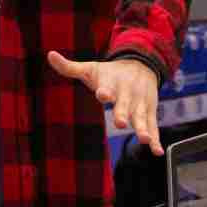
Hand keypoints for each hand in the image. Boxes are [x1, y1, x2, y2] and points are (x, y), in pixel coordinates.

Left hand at [47, 53, 163, 153]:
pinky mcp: (149, 112)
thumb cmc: (110, 72)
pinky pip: (153, 127)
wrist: (141, 65)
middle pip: (125, 104)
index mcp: (111, 82)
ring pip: (141, 117)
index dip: (104, 90)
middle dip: (123, 113)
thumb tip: (49, 55)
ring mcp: (140, 103)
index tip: (103, 93)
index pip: (107, 86)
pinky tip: (157, 151)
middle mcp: (127, 93)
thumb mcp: (90, 68)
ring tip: (145, 139)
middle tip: (120, 123)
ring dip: (143, 128)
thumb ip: (69, 67)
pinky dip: (156, 139)